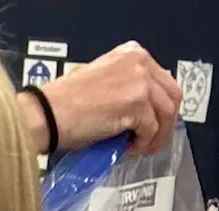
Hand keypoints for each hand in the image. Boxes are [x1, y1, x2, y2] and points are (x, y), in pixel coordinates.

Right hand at [42, 42, 181, 154]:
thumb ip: (126, 86)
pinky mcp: (137, 105)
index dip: (161, 106)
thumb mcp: (102, 81)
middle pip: (172, 96)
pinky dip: (143, 143)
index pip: (163, 80)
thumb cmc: (63, 103)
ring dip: (155, 136)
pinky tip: (128, 149)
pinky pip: (152, 130)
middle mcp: (140, 62)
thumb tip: (144, 109)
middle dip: (165, 122)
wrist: (46, 114)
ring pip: (166, 115)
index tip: (153, 123)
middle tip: (151, 140)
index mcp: (132, 53)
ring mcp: (141, 82)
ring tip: (139, 148)